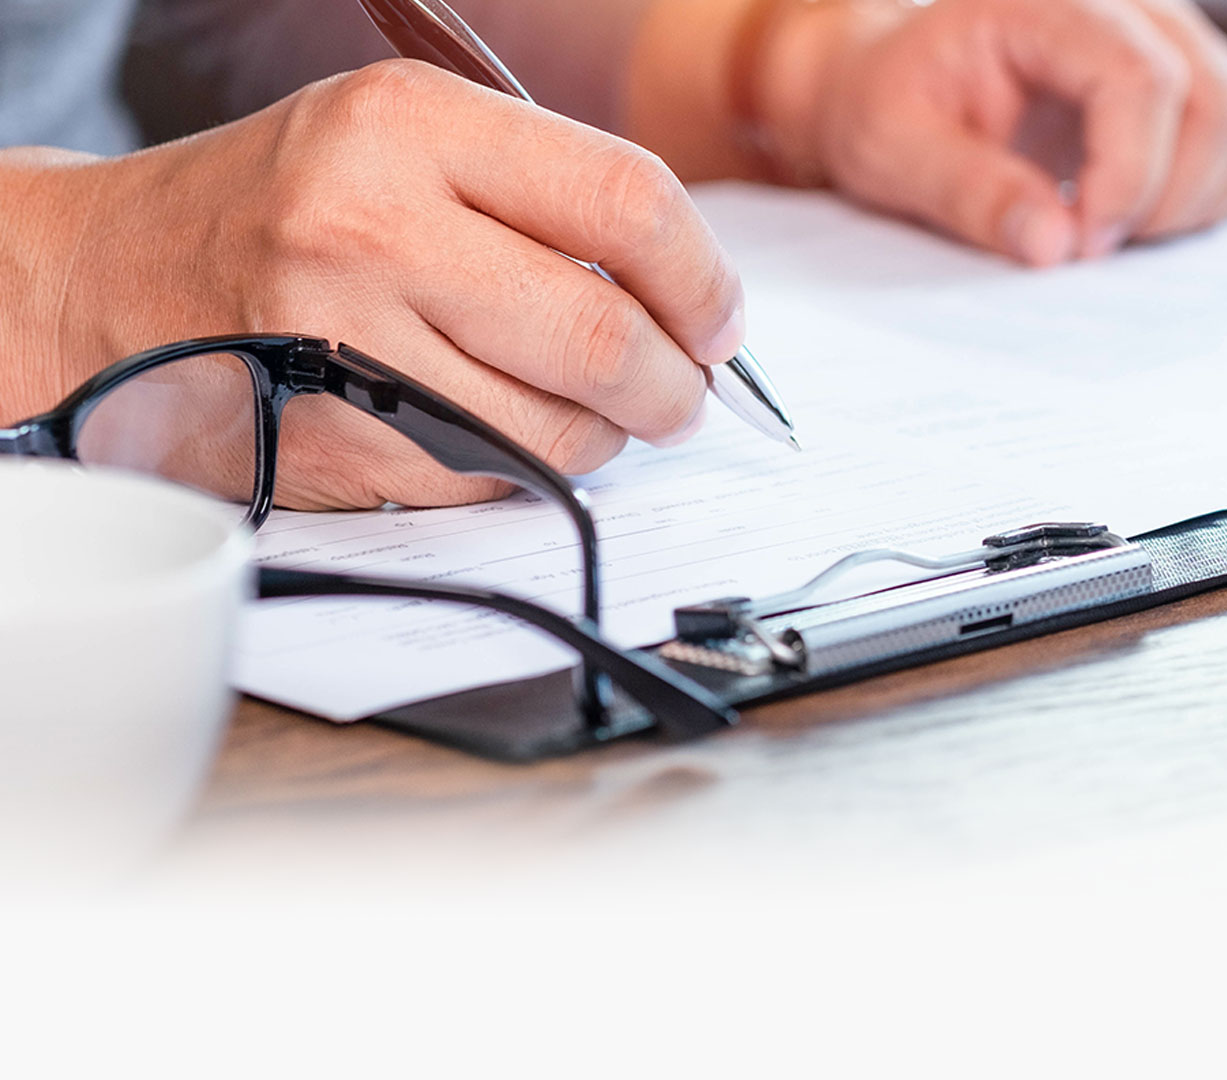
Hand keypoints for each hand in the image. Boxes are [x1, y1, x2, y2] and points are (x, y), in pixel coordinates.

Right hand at [0, 60, 743, 509]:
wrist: (115, 276)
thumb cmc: (290, 205)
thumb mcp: (406, 141)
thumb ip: (547, 194)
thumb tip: (696, 295)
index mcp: (412, 127)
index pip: (625, 202)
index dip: (703, 277)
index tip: (723, 318)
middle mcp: (374, 226)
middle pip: (602, 335)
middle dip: (677, 384)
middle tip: (686, 393)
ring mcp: (346, 342)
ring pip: (560, 428)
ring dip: (610, 435)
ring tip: (596, 410)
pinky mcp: (335, 439)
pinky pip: (494, 480)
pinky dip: (531, 468)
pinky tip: (505, 428)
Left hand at [750, 0, 1226, 265]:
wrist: (901, 84)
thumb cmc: (894, 102)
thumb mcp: (892, 148)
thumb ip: (968, 191)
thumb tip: (1051, 245)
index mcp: (1051, 2)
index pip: (1141, 75)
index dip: (1127, 175)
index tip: (1081, 245)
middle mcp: (1133, 7)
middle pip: (1214, 104)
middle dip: (1161, 203)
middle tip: (1086, 248)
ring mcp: (1176, 41)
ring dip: (1195, 206)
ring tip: (1110, 230)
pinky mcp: (1199, 84)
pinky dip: (1214, 200)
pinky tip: (1141, 216)